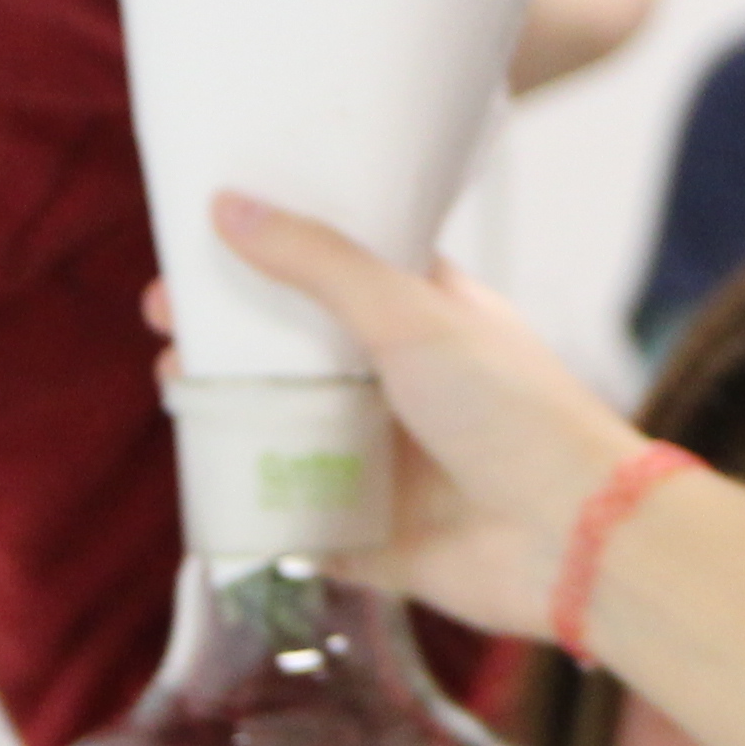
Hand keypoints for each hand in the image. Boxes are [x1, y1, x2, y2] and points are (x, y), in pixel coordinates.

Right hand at [209, 195, 646, 637]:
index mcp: (430, 320)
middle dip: (232, 337)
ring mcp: (391, 463)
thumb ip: (320, 264)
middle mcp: (408, 387)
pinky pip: (301, 520)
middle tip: (169, 322)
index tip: (203, 241)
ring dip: (231, 412)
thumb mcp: (413, 317)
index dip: (273, 253)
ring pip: (291, 432)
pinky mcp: (377, 537)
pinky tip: (205, 481)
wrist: (576, 540)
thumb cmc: (517, 413)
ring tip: (176, 386)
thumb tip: (230, 206)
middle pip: (300, 352)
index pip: (339, 269)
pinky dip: (258, 506)